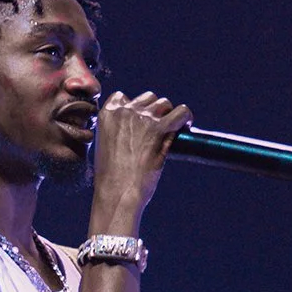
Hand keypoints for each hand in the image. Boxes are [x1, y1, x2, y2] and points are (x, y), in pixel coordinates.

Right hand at [89, 90, 192, 236]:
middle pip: (147, 98)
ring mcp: (142, 118)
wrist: (117, 194)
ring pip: (163, 103)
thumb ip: (117, 132)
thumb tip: (136, 130)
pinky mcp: (159, 129)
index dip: (135, 109)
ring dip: (168, 115)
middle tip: (156, 132)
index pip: (122, 97)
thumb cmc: (110, 179)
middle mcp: (124, 111)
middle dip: (153, 112)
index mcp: (107, 114)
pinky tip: (186, 126)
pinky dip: (185, 117)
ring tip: (170, 132)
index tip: (140, 123)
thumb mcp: (105, 147)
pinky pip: (180, 112)